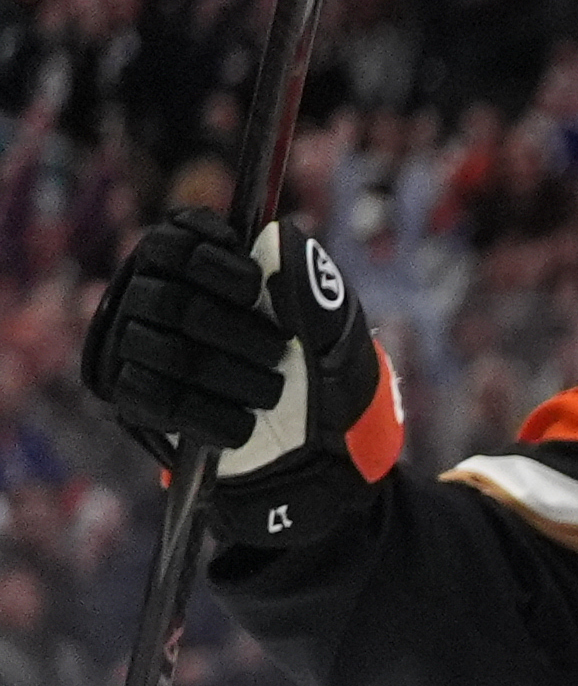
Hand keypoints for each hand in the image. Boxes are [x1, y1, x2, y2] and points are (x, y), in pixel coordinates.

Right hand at [80, 212, 403, 542]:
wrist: (320, 449)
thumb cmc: (324, 372)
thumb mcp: (334, 329)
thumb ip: (312, 282)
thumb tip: (279, 236)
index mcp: (196, 268)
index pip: (172, 241)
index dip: (210, 261)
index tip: (253, 287)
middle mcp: (154, 300)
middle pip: (166, 301)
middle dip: (230, 329)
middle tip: (277, 350)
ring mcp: (137, 350)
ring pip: (157, 349)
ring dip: (224, 374)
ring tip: (270, 391)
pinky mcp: (135, 400)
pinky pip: (149, 398)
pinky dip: (204, 414)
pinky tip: (243, 425)